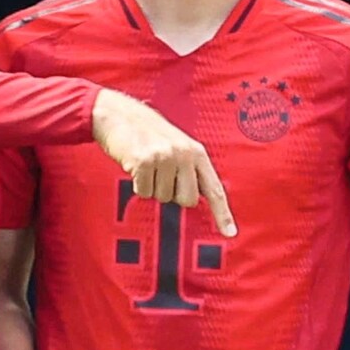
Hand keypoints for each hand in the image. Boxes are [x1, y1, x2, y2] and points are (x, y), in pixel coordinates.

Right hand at [92, 88, 236, 234]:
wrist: (119, 115)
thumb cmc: (148, 134)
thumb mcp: (177, 146)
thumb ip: (189, 170)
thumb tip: (193, 201)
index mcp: (196, 152)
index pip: (213, 188)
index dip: (222, 213)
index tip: (230, 234)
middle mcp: (184, 154)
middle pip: (186, 201)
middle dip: (172, 196)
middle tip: (161, 176)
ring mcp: (164, 157)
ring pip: (162, 198)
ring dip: (151, 187)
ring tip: (147, 165)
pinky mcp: (144, 162)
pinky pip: (143, 192)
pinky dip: (137, 184)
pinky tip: (135, 165)